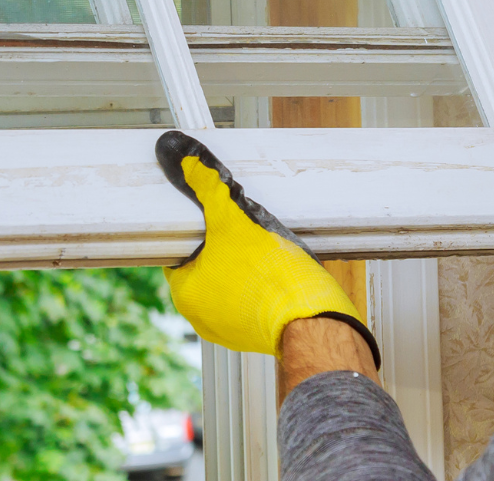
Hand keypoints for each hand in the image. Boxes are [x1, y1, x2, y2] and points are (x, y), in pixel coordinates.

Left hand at [155, 130, 378, 365]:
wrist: (314, 320)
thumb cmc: (271, 277)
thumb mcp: (233, 220)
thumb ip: (207, 187)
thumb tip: (184, 159)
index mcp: (186, 294)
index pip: (178, 253)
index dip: (196, 231)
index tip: (211, 219)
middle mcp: (201, 318)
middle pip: (204, 267)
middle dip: (222, 247)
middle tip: (240, 230)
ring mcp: (229, 330)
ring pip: (228, 285)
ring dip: (241, 267)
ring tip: (259, 249)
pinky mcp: (256, 335)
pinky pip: (250, 301)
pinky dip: (258, 286)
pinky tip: (274, 271)